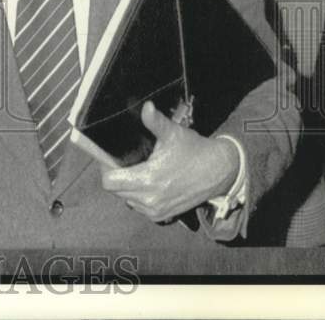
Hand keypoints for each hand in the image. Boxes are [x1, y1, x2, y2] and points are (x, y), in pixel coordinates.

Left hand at [100, 101, 240, 221]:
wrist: (219, 171)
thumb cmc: (194, 151)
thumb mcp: (173, 133)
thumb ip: (155, 121)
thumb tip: (146, 107)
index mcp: (148, 180)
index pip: (109, 181)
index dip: (105, 167)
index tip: (109, 157)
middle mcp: (149, 199)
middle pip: (115, 190)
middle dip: (116, 175)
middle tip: (123, 160)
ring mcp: (156, 210)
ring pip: (126, 199)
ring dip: (127, 186)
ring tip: (136, 170)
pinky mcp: (163, 216)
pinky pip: (139, 207)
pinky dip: (138, 196)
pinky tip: (146, 182)